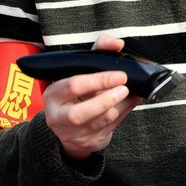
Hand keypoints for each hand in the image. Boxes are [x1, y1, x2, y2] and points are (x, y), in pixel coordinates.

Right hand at [43, 35, 139, 161]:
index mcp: (53, 94)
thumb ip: (98, 51)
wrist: (70, 123)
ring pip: (99, 123)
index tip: (119, 74)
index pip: (72, 86)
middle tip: (124, 88)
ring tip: (131, 93)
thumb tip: (116, 44)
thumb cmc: (77, 91)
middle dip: (105, 100)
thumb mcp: (81, 69)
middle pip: (79, 114)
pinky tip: (132, 101)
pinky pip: (110, 128)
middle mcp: (59, 116)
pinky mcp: (89, 142)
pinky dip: (124, 113)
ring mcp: (73, 133)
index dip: (97, 80)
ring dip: (119, 107)